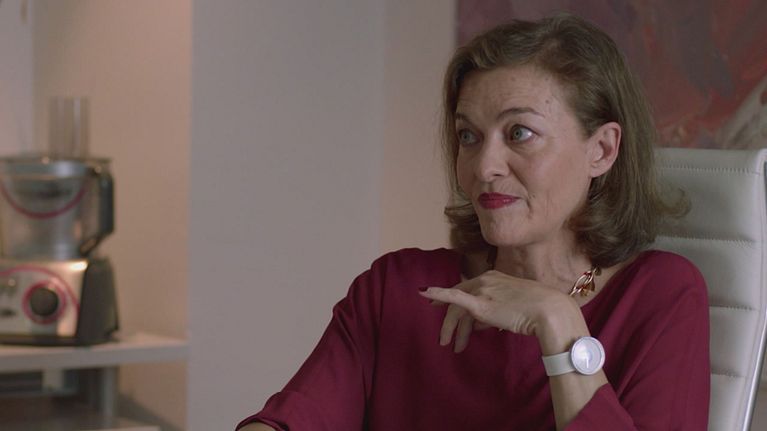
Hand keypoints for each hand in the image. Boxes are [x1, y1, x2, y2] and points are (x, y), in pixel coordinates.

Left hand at [419, 270, 567, 352]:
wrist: (549, 310)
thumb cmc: (539, 311)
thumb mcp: (514, 308)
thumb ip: (494, 313)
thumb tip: (479, 325)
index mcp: (493, 277)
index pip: (468, 290)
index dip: (453, 301)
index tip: (441, 308)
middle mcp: (484, 280)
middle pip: (459, 300)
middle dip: (451, 322)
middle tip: (444, 338)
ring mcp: (481, 290)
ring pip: (457, 309)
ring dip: (451, 328)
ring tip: (451, 346)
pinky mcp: (480, 303)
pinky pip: (453, 296)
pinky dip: (437, 293)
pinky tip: (422, 293)